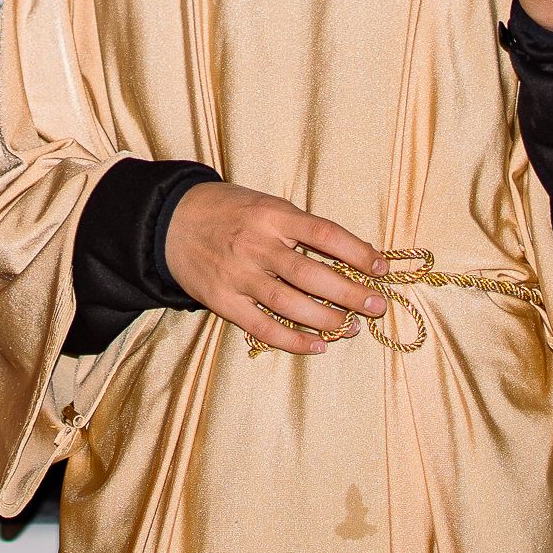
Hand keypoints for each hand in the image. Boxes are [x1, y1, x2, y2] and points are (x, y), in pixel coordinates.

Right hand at [161, 182, 386, 355]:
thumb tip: (350, 256)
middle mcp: (256, 244)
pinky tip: (318, 346)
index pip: (325, 234)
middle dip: (351, 293)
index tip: (381, 268)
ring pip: (290, 304)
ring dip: (326, 319)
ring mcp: (238, 275)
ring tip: (351, 327)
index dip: (358, 253)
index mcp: (272, 215)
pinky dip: (292, 340)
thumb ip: (301, 228)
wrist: (171, 220)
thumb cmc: (229, 211)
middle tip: (376, 306)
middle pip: (312, 274)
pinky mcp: (222, 300)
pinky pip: (262, 326)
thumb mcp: (266, 205)